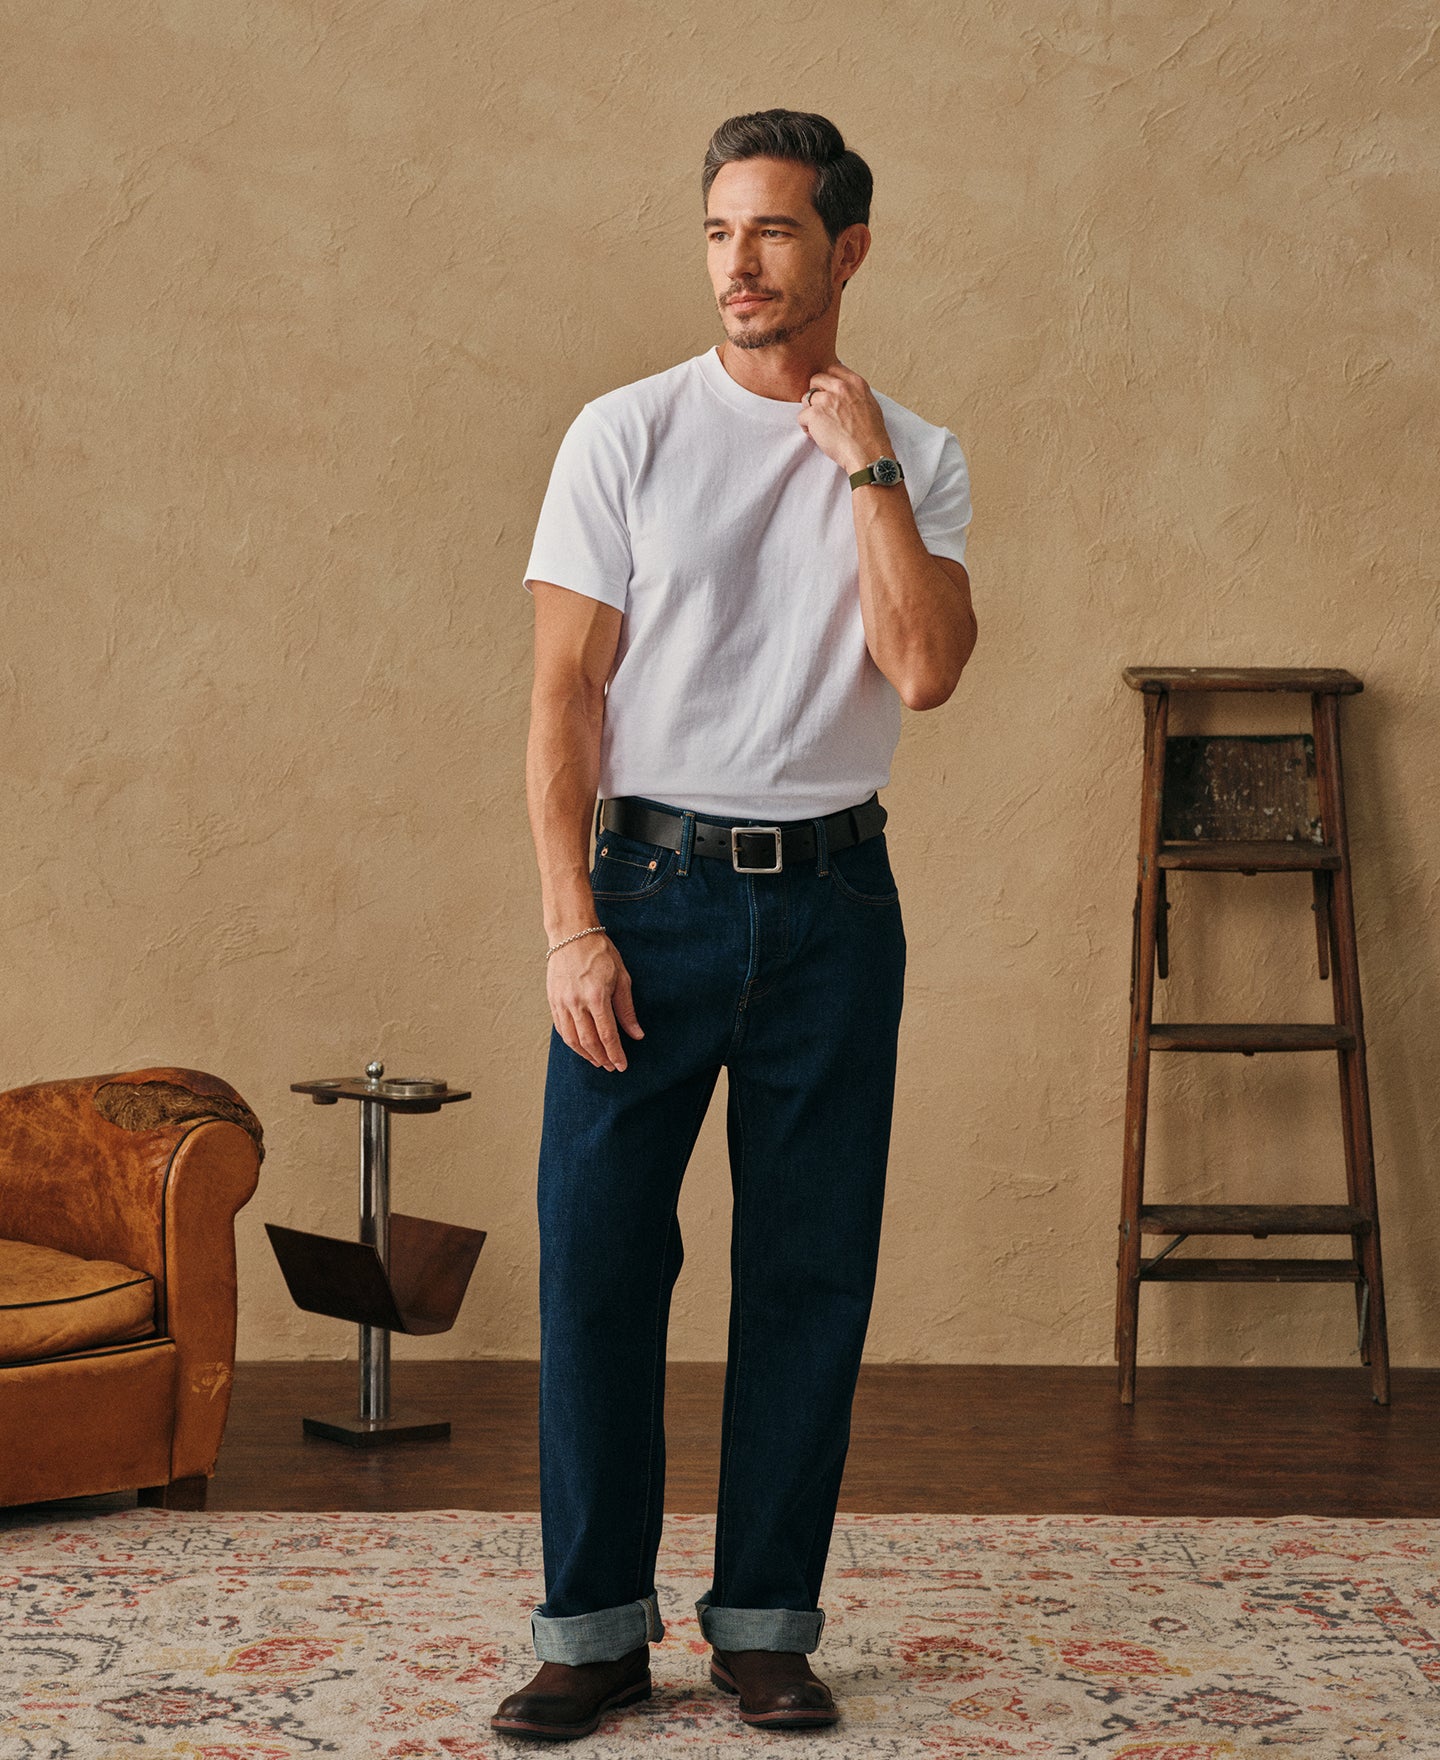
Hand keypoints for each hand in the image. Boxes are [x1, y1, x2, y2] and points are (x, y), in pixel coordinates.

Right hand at [546, 931, 643, 1071]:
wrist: (571, 934)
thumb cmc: (600, 953)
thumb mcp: (621, 978)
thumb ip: (627, 1009)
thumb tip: (636, 1034)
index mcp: (596, 997)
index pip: (607, 1035)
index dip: (615, 1054)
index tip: (622, 1065)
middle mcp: (576, 1003)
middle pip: (589, 1042)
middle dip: (602, 1058)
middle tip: (612, 1067)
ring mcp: (561, 1003)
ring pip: (572, 1040)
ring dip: (586, 1055)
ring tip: (598, 1061)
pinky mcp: (552, 1001)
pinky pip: (561, 1029)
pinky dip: (572, 1043)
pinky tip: (581, 1047)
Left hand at [797, 361, 892, 475]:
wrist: (869, 454)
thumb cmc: (871, 436)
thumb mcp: (870, 405)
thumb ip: (855, 393)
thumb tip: (843, 390)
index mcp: (856, 383)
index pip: (832, 369)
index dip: (827, 382)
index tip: (828, 394)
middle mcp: (841, 387)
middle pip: (815, 380)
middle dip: (816, 395)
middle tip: (822, 412)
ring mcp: (827, 400)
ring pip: (806, 398)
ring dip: (810, 412)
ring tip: (820, 426)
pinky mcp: (815, 414)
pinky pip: (801, 417)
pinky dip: (806, 428)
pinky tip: (818, 436)